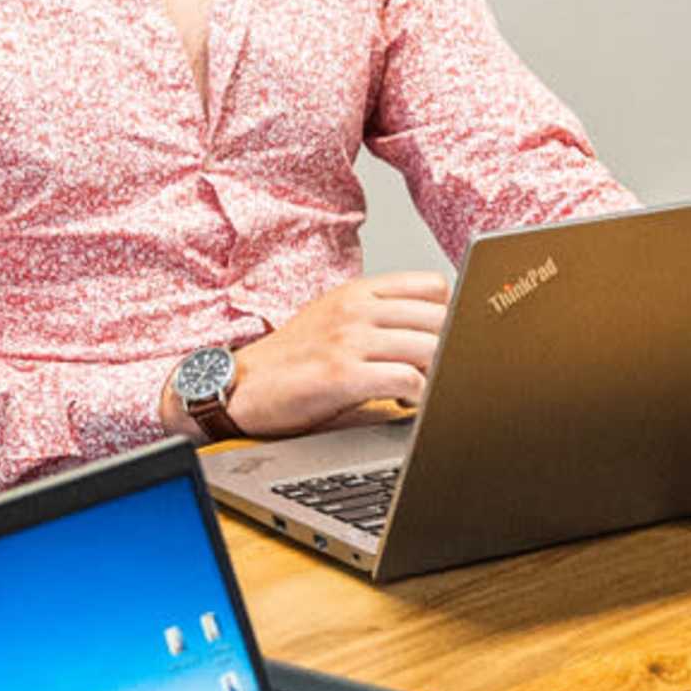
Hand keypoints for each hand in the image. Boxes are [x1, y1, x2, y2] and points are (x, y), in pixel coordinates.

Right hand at [217, 271, 454, 441]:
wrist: (241, 385)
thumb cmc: (292, 359)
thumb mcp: (335, 318)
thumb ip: (380, 317)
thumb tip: (436, 333)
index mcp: (359, 291)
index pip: (434, 286)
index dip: (449, 316)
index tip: (446, 340)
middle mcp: (356, 309)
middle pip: (441, 318)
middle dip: (449, 349)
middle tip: (437, 373)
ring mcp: (349, 339)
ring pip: (430, 348)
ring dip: (436, 376)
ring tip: (420, 391)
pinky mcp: (342, 374)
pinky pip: (407, 380)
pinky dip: (418, 397)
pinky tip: (404, 404)